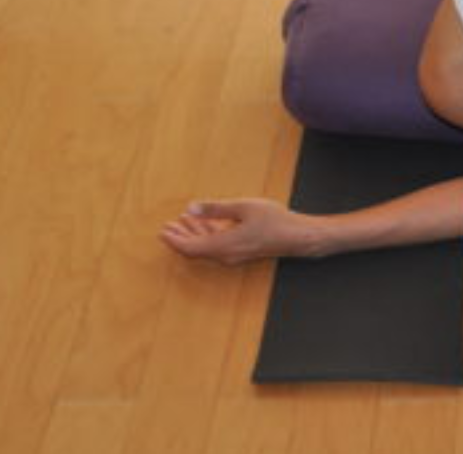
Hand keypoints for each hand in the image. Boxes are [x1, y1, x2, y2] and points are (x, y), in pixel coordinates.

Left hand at [158, 198, 315, 264]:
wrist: (299, 237)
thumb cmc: (275, 221)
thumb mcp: (243, 208)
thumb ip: (216, 209)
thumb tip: (191, 208)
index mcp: (224, 245)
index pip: (190, 248)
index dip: (175, 240)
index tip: (163, 230)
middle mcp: (226, 255)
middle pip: (196, 249)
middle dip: (180, 237)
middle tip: (168, 226)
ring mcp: (234, 255)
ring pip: (206, 247)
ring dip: (194, 235)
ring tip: (182, 221)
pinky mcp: (241, 251)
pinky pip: (217, 246)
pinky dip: (207, 235)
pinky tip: (205, 223)